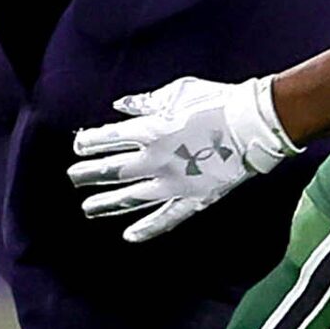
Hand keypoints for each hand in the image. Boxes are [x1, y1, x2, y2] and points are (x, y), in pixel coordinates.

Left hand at [67, 74, 298, 242]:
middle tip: (74, 178)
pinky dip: (148, 228)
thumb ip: (144, 102)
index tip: (79, 146)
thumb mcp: (177, 92)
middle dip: (88, 174)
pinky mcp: (194, 198)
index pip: (106, 139)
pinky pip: (166, 217)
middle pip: (111, 170)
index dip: (88, 143)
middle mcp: (154, 160)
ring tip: (88, 208)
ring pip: (130, 198)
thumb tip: (119, 107)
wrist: (254, 123)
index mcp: (148, 130)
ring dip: (106, 204)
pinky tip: (129, 236)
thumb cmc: (217, 101)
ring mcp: (173, 182)